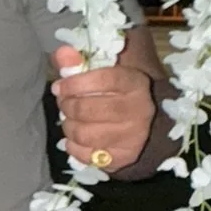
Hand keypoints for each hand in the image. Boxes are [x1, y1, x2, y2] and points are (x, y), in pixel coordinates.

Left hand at [52, 46, 154, 171]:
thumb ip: (81, 61)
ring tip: (69, 119)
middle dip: (67, 105)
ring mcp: (132, 137)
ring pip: (84, 134)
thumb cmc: (120, 92)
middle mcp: (138, 110)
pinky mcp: (123, 157)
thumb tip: (62, 54)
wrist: (150, 123)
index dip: (74, 83)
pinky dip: (73, 145)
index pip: (102, 80)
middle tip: (64, 102)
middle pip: (87, 110)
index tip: (60, 86)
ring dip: (68, 126)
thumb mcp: (106, 70)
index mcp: (135, 83)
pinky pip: (86, 155)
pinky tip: (76, 137)